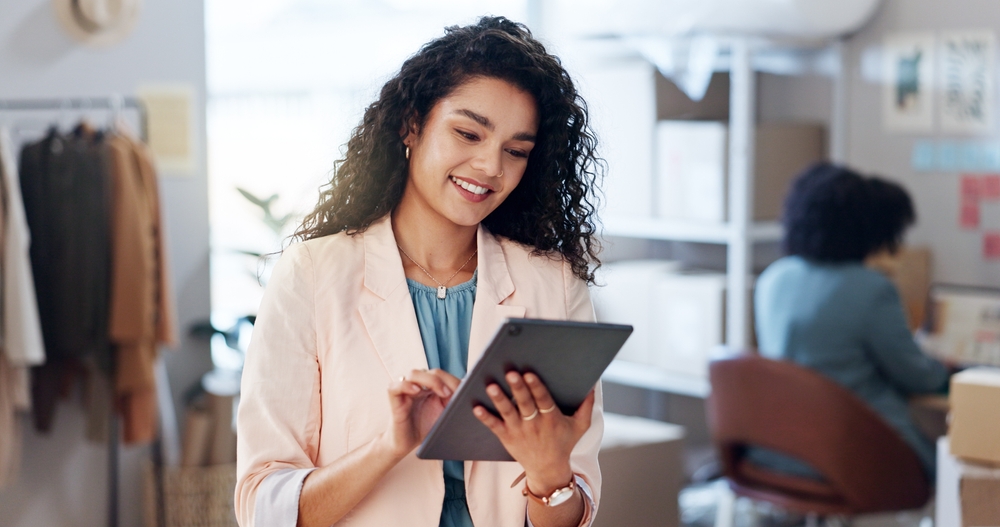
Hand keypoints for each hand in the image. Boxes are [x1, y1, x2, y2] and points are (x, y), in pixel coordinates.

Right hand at [383, 368, 460, 459]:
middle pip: (432, 372)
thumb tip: (474, 397)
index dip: (454, 380)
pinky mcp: (395, 400)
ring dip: (430, 380)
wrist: (405, 445)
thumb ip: (455, 405)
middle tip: (454, 393)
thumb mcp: (445, 417)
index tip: (465, 390)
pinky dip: (406, 385)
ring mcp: (406, 391)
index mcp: (432, 388)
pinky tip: (416, 390)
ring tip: (442, 393)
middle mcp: (419, 386)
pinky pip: (395, 386)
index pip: (444, 375)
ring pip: (414, 374)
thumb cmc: (426, 430)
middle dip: (445, 380)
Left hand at [473, 371, 594, 495]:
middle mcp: (534, 425)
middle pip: (525, 404)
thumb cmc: (564, 443)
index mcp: (552, 419)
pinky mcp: (507, 437)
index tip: (529, 373)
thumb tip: (594, 385)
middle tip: (510, 373)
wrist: (549, 470)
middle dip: (518, 388)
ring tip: (491, 386)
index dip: (536, 387)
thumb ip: (587, 406)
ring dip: (499, 400)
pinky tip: (476, 407)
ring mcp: (519, 431)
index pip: (544, 400)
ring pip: (508, 413)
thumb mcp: (580, 426)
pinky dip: (485, 418)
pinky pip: (494, 427)